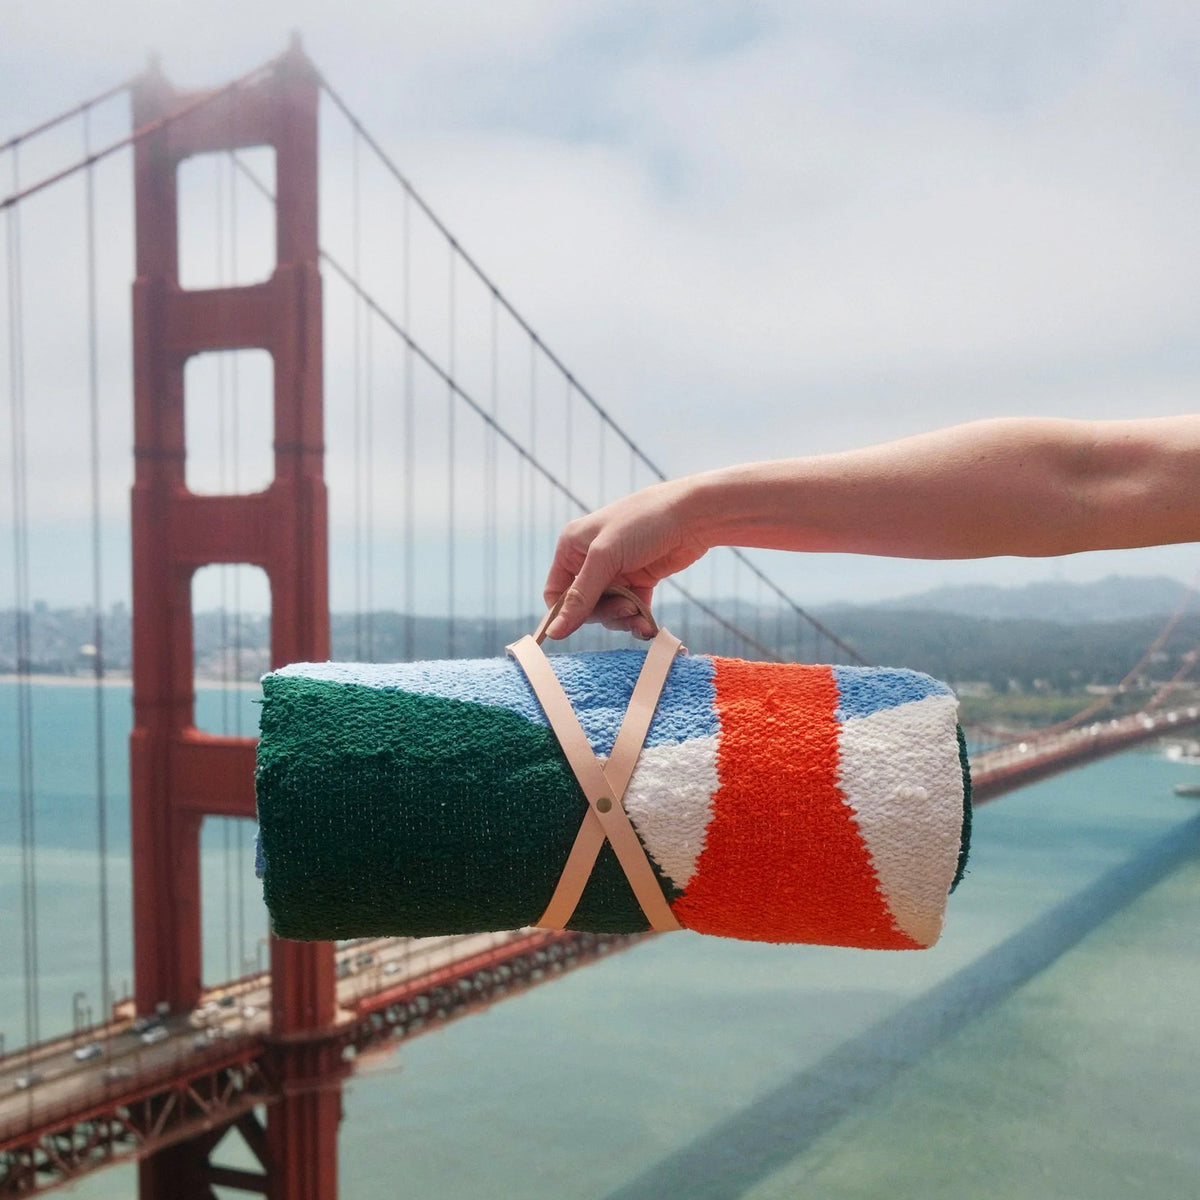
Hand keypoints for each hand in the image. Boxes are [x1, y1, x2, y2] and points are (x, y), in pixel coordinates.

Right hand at [542, 479, 708, 638]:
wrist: (694, 515)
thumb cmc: (644, 523)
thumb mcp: (605, 558)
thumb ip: (580, 597)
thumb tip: (553, 633)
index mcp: (572, 547)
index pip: (557, 593)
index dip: (567, 613)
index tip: (585, 623)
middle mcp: (591, 559)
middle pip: (584, 606)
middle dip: (604, 613)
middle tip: (625, 611)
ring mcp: (617, 571)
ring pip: (609, 611)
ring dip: (623, 618)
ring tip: (640, 615)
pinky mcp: (640, 580)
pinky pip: (631, 609)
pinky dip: (638, 619)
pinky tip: (648, 626)